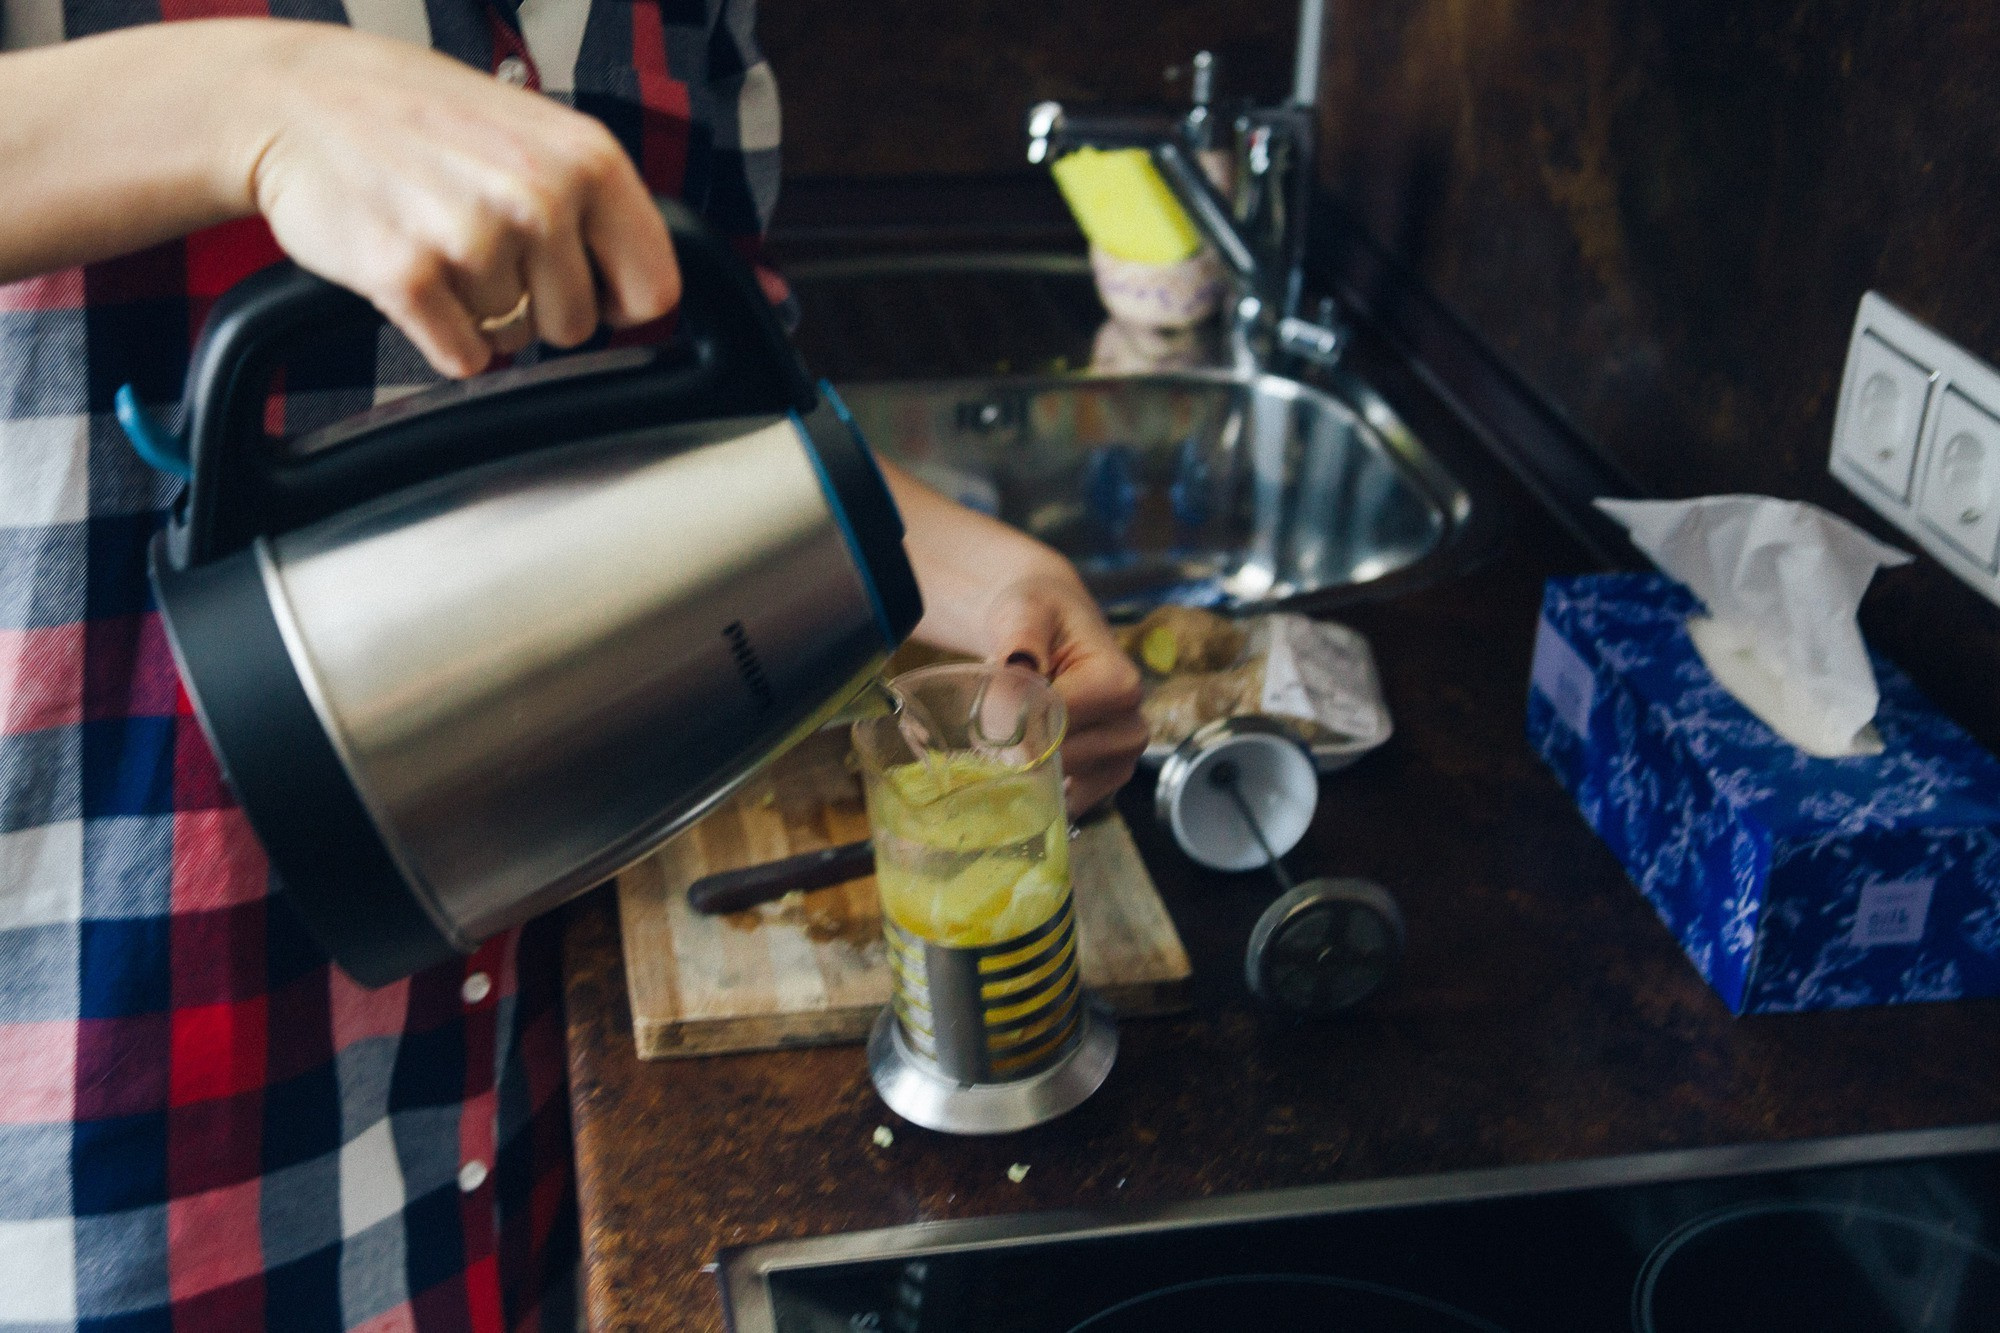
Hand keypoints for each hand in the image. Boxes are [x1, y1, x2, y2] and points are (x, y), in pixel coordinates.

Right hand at [242, 23, 679, 375]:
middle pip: (577, 326)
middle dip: (536, 306)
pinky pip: (463, 358)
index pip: (655, 288)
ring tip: (439, 242)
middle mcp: (539, 195)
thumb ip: (596, 201)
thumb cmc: (421, 117)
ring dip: (478, 311)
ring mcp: (472, 236)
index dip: (617, 301)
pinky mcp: (405, 274)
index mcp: (588, 159)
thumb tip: (649, 291)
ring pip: (514, 341)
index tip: (584, 286)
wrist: (296, 99)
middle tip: (484, 249)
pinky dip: (440, 336)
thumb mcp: (536, 133)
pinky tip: (414, 274)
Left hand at [879, 463, 1145, 814]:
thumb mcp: (1024, 612)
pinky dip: (1038, 788)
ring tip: (1017, 725)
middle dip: (1015, 746)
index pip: (1055, 731)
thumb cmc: (1036, 612)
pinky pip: (1066, 803)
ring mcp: (1122, 758)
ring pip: (1058, 787)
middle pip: (1056, 763)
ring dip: (1024, 765)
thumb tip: (1018, 676)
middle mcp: (1132, 726)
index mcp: (1119, 685)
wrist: (1048, 623)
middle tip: (996, 714)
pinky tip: (1024, 756)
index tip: (987, 702)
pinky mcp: (1106, 778)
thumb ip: (1020, 643)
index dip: (1011, 724)